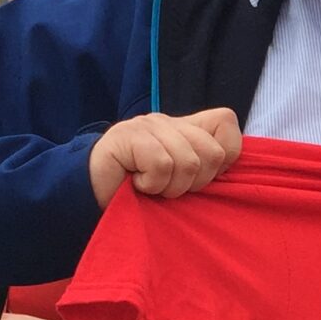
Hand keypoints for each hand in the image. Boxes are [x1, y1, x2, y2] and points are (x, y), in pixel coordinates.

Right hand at [87, 108, 241, 205]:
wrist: (91, 198)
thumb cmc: (140, 195)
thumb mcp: (180, 182)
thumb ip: (204, 169)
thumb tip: (230, 168)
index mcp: (184, 128)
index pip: (226, 121)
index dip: (226, 155)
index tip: (203, 178)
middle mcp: (167, 122)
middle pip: (212, 152)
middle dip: (196, 183)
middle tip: (169, 188)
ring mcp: (146, 126)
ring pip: (188, 162)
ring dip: (170, 187)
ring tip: (151, 187)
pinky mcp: (126, 137)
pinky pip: (161, 165)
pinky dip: (152, 184)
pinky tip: (136, 184)